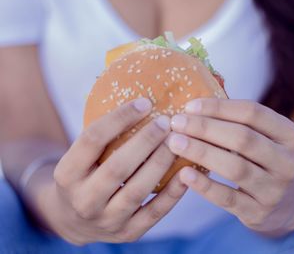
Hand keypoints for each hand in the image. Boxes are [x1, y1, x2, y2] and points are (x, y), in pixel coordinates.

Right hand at [44, 98, 186, 244]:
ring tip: (178, 142)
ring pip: (138, 191)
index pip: (92, 140)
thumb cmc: (84, 177)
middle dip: (145, 141)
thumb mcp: (78, 158)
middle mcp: (84, 200)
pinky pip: (154, 213)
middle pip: (117, 168)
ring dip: (161, 163)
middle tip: (166, 122)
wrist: (73, 221)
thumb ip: (101, 136)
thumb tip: (139, 100)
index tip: (144, 102)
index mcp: (66, 175)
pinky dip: (173, 193)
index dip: (119, 118)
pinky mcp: (128, 233)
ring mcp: (106, 221)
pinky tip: (187, 172)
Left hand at [167, 98, 293, 231]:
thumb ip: (238, 122)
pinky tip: (184, 174)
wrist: (286, 204)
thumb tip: (193, 107)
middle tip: (176, 123)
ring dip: (201, 152)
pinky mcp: (259, 213)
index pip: (253, 113)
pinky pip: (228, 198)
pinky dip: (204, 186)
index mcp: (290, 135)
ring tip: (174, 143)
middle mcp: (288, 162)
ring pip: (235, 168)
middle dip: (205, 128)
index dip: (219, 108)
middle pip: (243, 139)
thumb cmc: (263, 160)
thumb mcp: (264, 138)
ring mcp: (275, 190)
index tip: (189, 106)